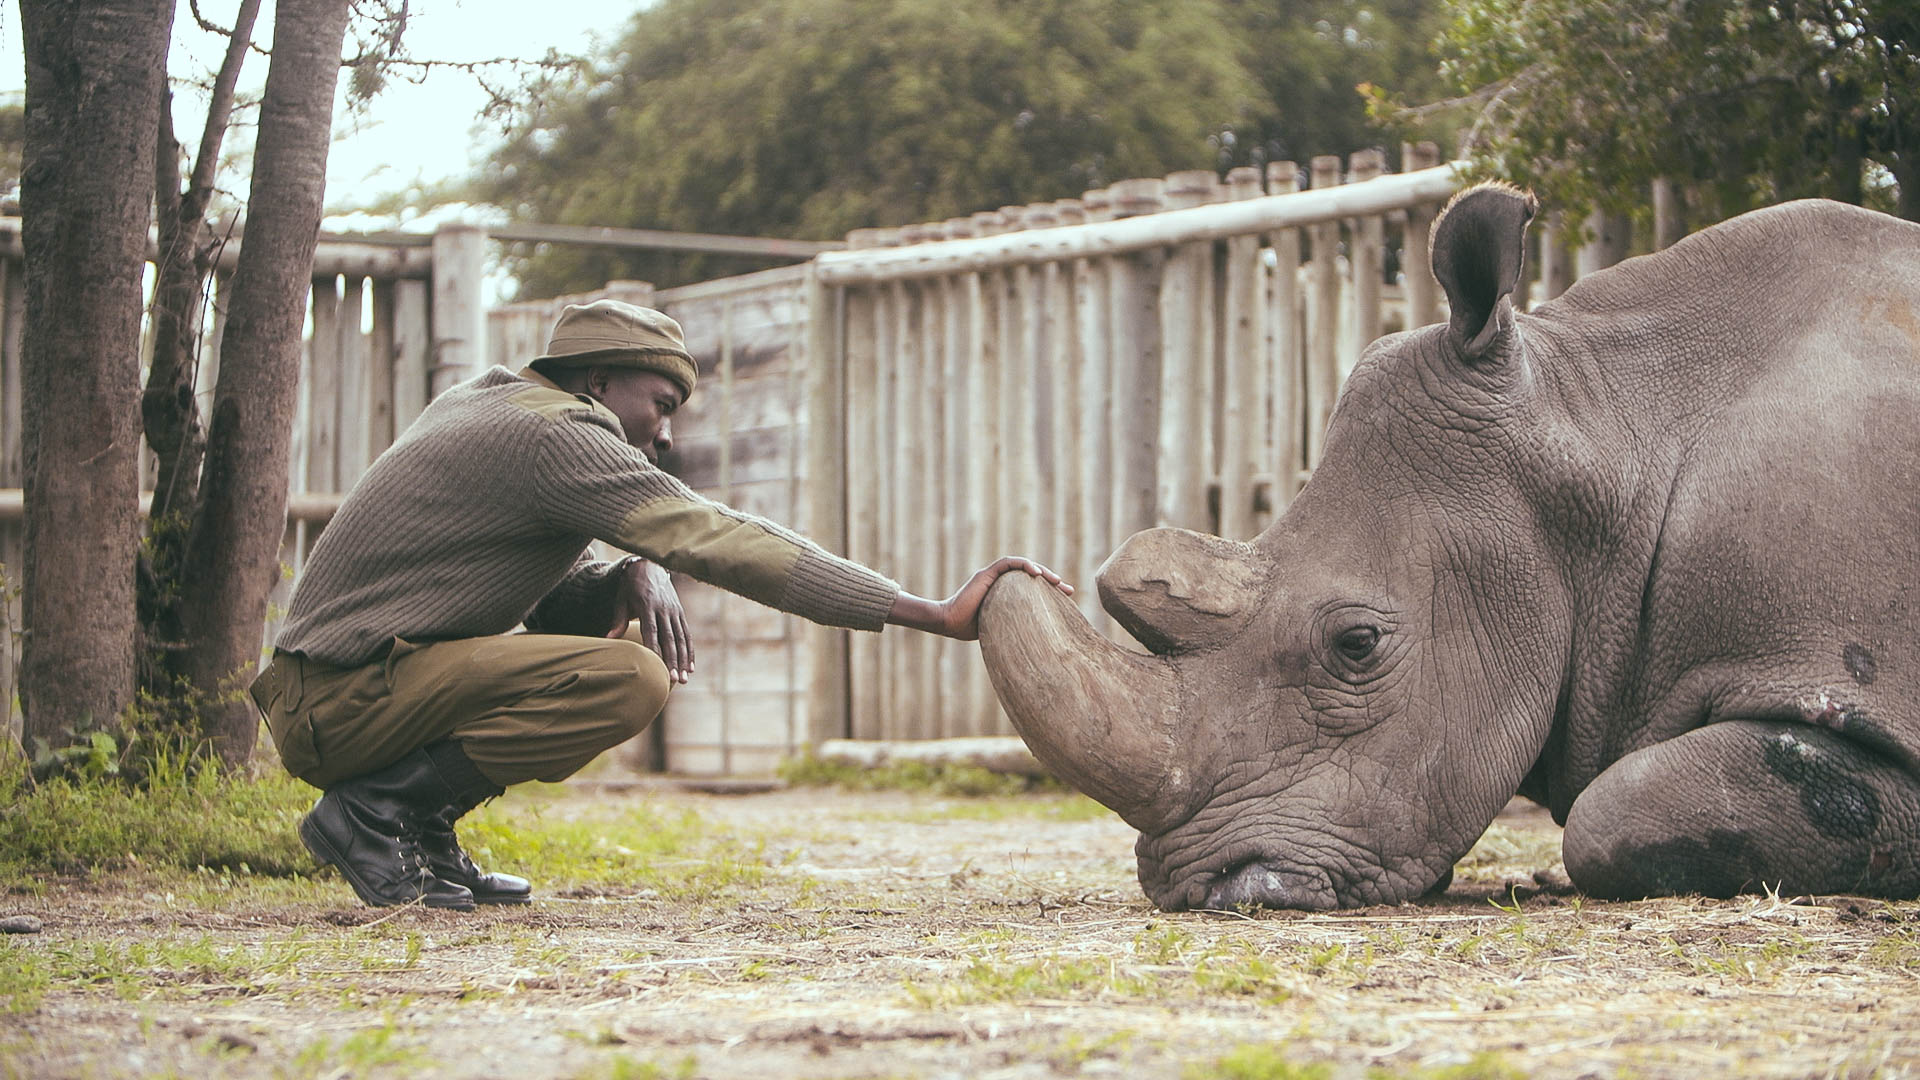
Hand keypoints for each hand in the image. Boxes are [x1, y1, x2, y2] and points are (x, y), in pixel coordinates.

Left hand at [610, 558, 694, 682]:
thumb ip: (618, 620)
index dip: (655, 649)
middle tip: (674, 680)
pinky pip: (687, 633)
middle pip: (670, 638)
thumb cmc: (630, 586)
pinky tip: (691, 667)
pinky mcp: (680, 611)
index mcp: (647, 605)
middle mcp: (664, 608)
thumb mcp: (621, 599)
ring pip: (681, 638)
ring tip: (684, 679)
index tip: (656, 667)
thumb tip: (608, 639)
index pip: (652, 630)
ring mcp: (674, 610)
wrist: (650, 565)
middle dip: (673, 660)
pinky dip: (690, 650)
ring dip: (684, 660)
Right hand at [886, 556, 1072, 640]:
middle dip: (1051, 581)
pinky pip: (1008, 563)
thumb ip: (1014, 624)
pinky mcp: (985, 574)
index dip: (1048, 592)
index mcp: (1003, 593)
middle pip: (1030, 576)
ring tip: (1056, 581)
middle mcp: (999, 581)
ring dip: (1041, 571)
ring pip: (1021, 566)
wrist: (949, 623)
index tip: (1065, 600)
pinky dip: (1023, 565)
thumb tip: (1036, 642)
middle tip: (1068, 591)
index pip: (1030, 588)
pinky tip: (1037, 573)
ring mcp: (991, 576)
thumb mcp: (999, 626)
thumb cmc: (968, 629)